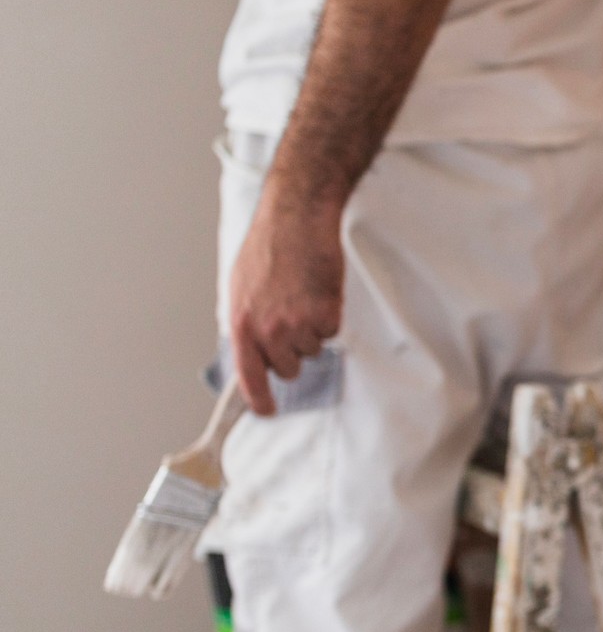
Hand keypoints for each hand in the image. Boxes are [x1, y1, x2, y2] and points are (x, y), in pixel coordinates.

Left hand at [228, 183, 345, 414]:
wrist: (296, 221)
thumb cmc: (268, 248)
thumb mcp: (240, 288)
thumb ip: (247, 323)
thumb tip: (251, 350)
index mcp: (241, 324)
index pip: (248, 375)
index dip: (259, 399)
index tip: (267, 410)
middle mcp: (268, 330)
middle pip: (288, 367)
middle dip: (293, 351)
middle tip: (293, 320)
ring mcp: (297, 324)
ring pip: (312, 349)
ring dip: (312, 330)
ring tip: (304, 297)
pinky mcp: (325, 314)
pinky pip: (332, 331)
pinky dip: (330, 315)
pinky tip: (318, 291)